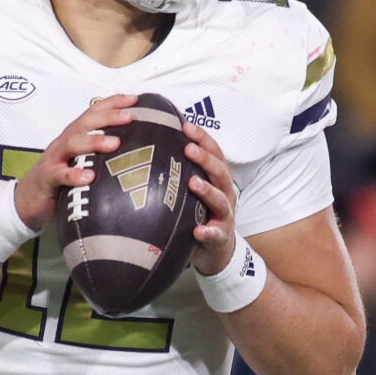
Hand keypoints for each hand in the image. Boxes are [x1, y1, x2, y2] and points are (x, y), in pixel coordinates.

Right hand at [14, 95, 135, 229]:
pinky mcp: (47, 179)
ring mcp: (54, 160)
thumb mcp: (79, 162)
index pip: (92, 113)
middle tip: (129, 116)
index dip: (112, 103)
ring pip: (72, 144)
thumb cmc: (59, 180)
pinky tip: (89, 177)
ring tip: (115, 143)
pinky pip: (59, 175)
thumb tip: (133, 153)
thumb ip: (99, 155)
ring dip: (94, 142)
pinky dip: (74, 175)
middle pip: (84, 123)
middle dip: (107, 116)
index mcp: (73, 137)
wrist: (26, 201)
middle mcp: (64, 143)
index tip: (134, 99)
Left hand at [183, 122, 238, 272]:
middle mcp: (225, 193)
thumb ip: (181, 172)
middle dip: (205, 159)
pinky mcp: (220, 236)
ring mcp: (224, 215)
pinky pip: (215, 234)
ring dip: (207, 191)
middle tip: (189, 149)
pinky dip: (208, 232)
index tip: (186, 126)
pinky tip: (198, 230)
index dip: (203, 138)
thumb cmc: (201, 213)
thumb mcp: (194, 190)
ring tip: (194, 183)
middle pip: (219, 172)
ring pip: (220, 200)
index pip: (214, 153)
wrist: (216, 249)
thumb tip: (150, 149)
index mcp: (218, 179)